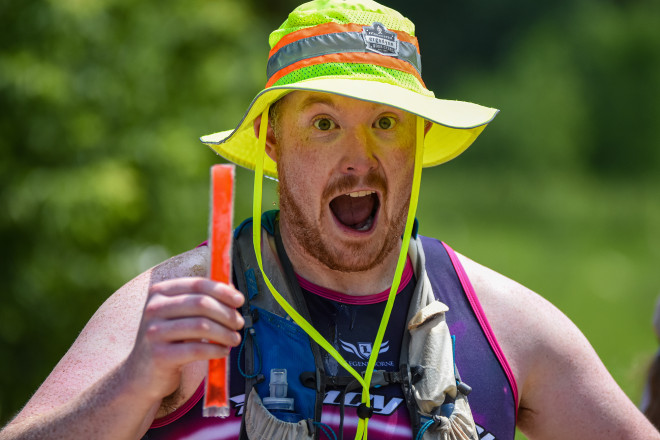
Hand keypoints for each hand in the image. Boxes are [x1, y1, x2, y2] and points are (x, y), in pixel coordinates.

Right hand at [125, 277, 244, 400]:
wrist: (140, 374)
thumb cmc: (168, 340)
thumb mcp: (179, 315)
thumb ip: (201, 299)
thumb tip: (231, 290)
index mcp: (160, 292)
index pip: (197, 284)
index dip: (222, 291)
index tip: (239, 300)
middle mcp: (154, 309)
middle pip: (201, 303)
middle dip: (226, 313)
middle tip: (239, 323)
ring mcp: (154, 332)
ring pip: (201, 326)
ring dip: (225, 333)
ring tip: (235, 339)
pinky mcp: (159, 355)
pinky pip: (196, 350)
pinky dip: (216, 350)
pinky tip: (223, 351)